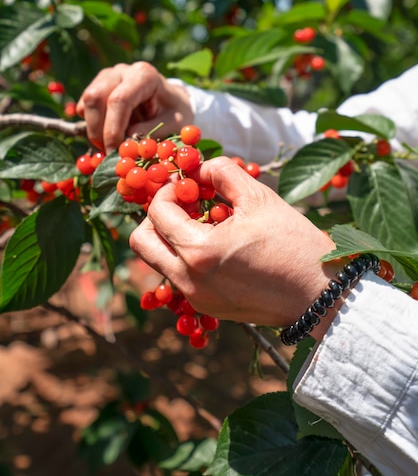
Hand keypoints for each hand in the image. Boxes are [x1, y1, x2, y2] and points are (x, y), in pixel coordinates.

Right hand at [76, 62, 192, 152]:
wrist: (172, 101)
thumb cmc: (175, 112)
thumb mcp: (174, 124)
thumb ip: (152, 131)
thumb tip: (127, 142)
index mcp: (144, 75)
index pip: (119, 100)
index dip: (113, 129)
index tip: (115, 153)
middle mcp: (123, 71)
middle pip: (95, 97)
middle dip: (98, 131)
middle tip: (109, 154)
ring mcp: (107, 76)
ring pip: (86, 102)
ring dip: (93, 130)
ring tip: (110, 147)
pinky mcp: (98, 86)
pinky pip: (84, 106)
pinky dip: (91, 125)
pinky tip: (108, 135)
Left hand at [129, 156, 337, 328]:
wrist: (319, 295)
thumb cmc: (293, 243)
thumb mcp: (259, 197)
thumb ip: (222, 172)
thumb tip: (200, 167)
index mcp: (198, 250)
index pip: (157, 212)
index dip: (168, 190)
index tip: (189, 184)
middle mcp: (188, 279)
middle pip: (141, 243)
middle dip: (156, 216)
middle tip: (185, 204)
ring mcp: (196, 298)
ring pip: (158, 261)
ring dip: (170, 237)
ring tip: (204, 223)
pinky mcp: (207, 307)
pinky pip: (178, 278)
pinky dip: (185, 257)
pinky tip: (216, 246)